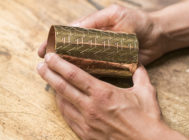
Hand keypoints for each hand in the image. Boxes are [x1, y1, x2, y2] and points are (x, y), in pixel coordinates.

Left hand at [37, 53, 185, 139]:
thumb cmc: (148, 118)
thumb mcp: (146, 90)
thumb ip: (139, 73)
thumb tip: (136, 62)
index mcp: (104, 94)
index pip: (74, 76)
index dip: (59, 64)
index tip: (50, 56)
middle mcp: (91, 108)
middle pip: (63, 88)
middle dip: (49, 74)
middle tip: (40, 65)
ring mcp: (87, 123)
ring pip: (63, 104)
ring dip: (54, 90)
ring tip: (48, 80)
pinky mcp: (87, 134)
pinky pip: (68, 118)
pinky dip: (62, 107)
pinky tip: (61, 101)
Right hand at [38, 4, 165, 64]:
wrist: (159, 35)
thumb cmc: (140, 21)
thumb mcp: (118, 16)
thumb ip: (98, 22)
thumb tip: (76, 29)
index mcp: (97, 22)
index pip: (71, 30)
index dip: (56, 39)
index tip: (45, 49)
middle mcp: (97, 36)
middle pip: (72, 45)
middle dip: (58, 53)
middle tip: (46, 63)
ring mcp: (104, 49)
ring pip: (82, 57)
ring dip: (69, 64)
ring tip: (56, 72)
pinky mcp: (112, 60)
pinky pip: (96, 67)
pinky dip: (86, 71)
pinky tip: (77, 77)